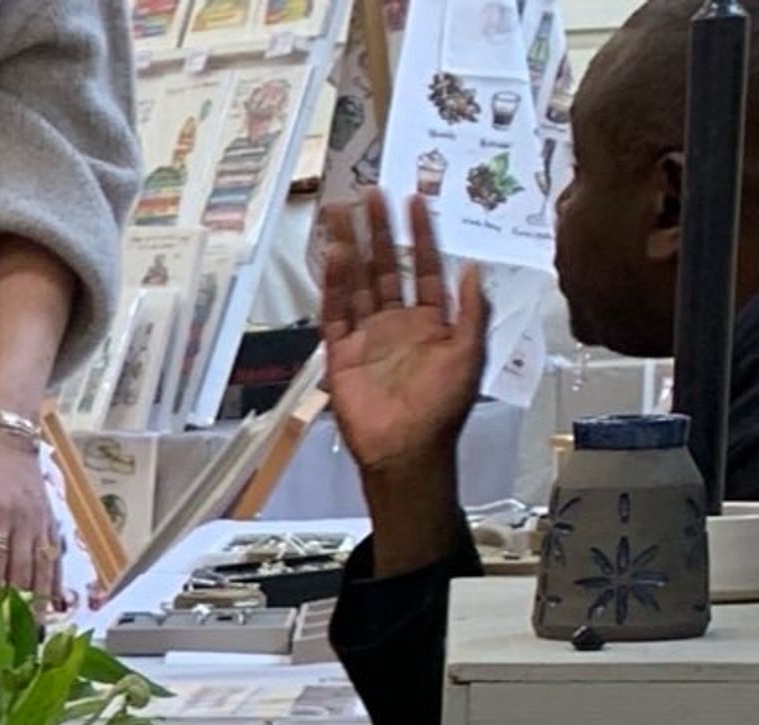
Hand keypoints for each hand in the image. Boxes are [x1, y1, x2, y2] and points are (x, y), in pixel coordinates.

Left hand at [0, 427, 63, 620]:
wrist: (7, 427)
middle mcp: (23, 521)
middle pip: (22, 574)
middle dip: (17, 612)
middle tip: (13, 645)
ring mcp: (41, 522)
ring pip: (43, 569)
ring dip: (40, 604)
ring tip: (36, 636)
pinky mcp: (51, 520)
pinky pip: (56, 556)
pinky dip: (56, 583)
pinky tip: (55, 606)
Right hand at [322, 191, 487, 478]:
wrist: (406, 450)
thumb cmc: (443, 406)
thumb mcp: (471, 353)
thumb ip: (472, 309)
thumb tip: (472, 267)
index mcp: (430, 321)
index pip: (424, 267)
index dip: (421, 234)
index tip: (416, 199)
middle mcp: (396, 323)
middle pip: (386, 267)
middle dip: (380, 230)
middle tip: (372, 192)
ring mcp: (366, 337)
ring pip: (358, 282)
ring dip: (352, 247)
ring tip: (344, 212)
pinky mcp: (341, 354)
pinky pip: (335, 313)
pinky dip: (334, 284)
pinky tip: (335, 255)